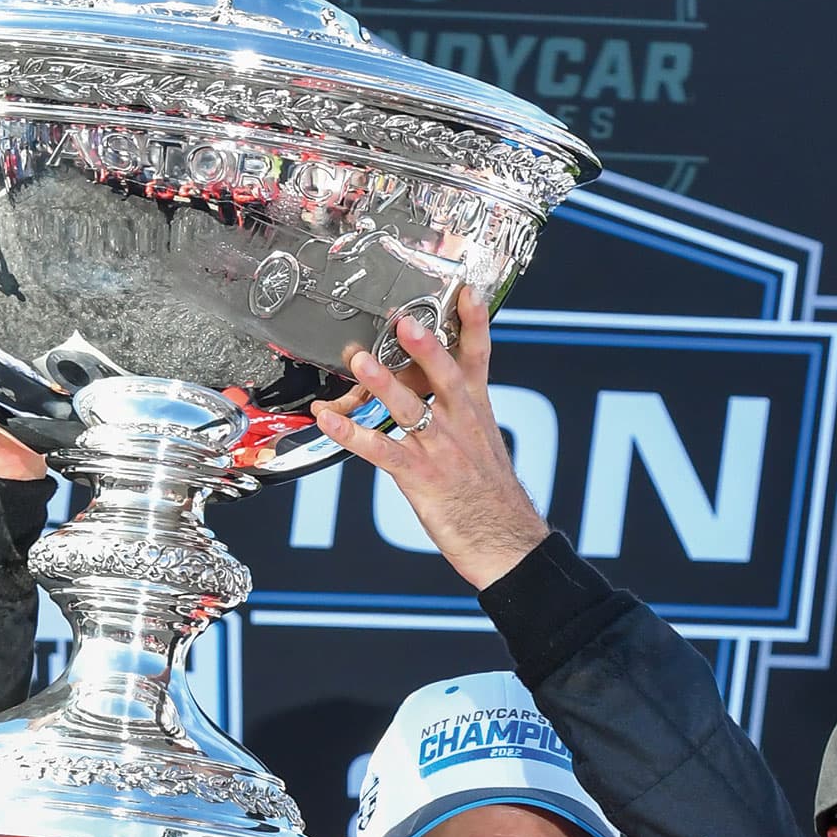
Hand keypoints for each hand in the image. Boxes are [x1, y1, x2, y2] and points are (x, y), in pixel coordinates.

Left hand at [311, 286, 547, 588]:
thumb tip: (440, 392)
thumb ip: (461, 414)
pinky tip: (330, 421)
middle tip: (407, 322)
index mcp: (478, 413)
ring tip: (360, 362)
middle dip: (426, 348)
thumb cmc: (491, 499)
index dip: (474, 325)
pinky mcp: (422, 479)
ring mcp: (441, 452)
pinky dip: (354, 435)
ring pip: (411, 411)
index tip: (468, 292)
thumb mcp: (484, 446)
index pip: (479, 360)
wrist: (506, 544)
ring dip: (383, 385)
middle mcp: (461, 426)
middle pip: (445, 377)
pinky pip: (383, 452)